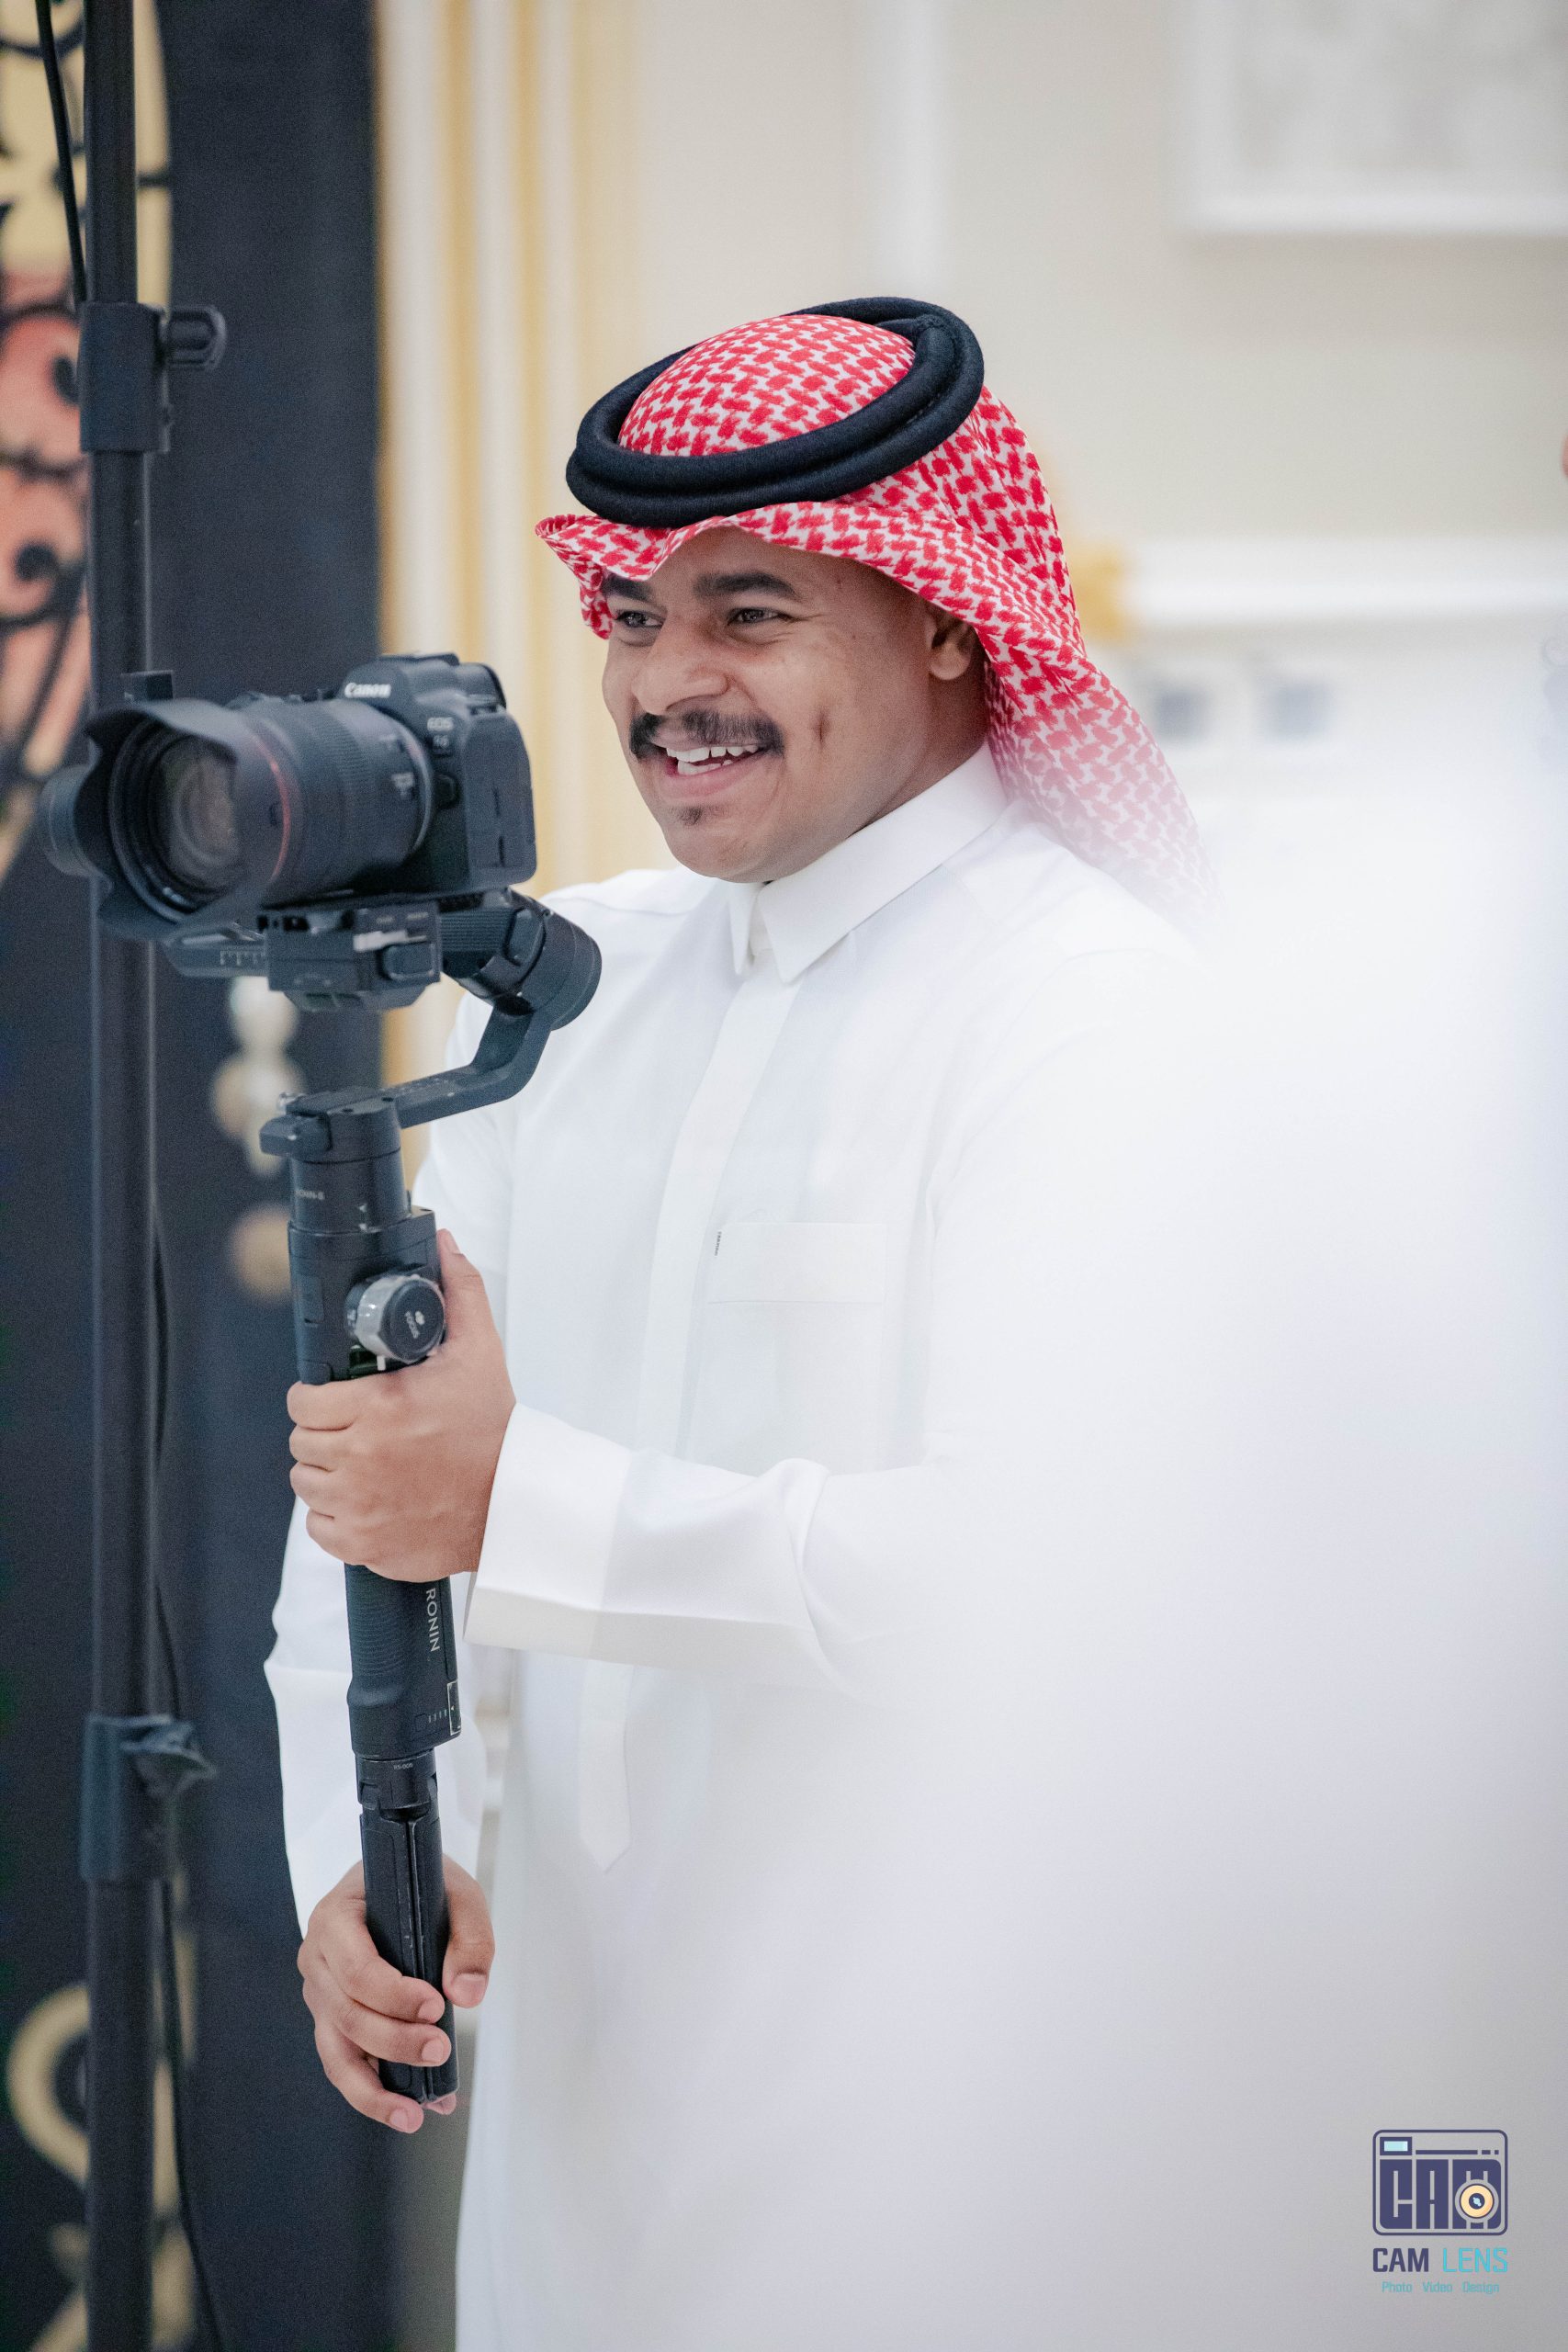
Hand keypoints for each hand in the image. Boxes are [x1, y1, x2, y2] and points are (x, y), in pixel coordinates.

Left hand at [287, 1230, 513, 1581]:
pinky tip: (365, 1501)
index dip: (315, 1398)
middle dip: (323, 1434)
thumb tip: (446, 1246)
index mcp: (378, 1409)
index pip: (302, 1401)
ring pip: (306, 1482)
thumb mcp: (481, 1352)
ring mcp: (358, 1505)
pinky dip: (336, 1517)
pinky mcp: (362, 1543)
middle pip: (301, 1442)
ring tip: (361, 1465)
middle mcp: (360, 1458)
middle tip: (355, 1432)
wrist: (514, 1504)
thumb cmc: (494, 1431)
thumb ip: (460, 1292)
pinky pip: (319, 1527)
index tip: (335, 1400)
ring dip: (327, 1474)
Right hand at [298, 1856, 494, 2131]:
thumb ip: (470, 1937)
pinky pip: (345, 2067)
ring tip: (415, 2114)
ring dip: (376, 2088)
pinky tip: (409, 2112)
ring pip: (337, 2053)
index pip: (355, 1967)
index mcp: (335, 1918)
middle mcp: (316, 1960)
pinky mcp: (333, 2023)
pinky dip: (375, 2094)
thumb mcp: (457, 1892)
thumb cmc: (423, 1885)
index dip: (393, 1995)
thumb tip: (468, 1995)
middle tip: (441, 2051)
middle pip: (347, 2015)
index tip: (436, 2006)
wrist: (398, 1884)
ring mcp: (320, 1996)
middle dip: (394, 2041)